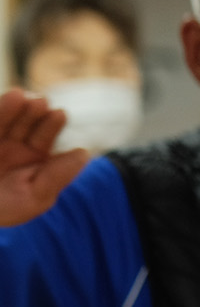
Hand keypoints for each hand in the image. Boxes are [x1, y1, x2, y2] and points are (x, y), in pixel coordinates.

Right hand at [0, 88, 89, 226]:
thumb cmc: (4, 210)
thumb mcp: (34, 198)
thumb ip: (57, 176)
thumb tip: (84, 154)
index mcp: (33, 155)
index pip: (44, 134)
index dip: (52, 123)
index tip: (58, 113)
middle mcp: (12, 144)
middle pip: (25, 121)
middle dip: (33, 111)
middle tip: (41, 102)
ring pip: (3, 120)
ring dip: (10, 108)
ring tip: (19, 96)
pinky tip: (9, 100)